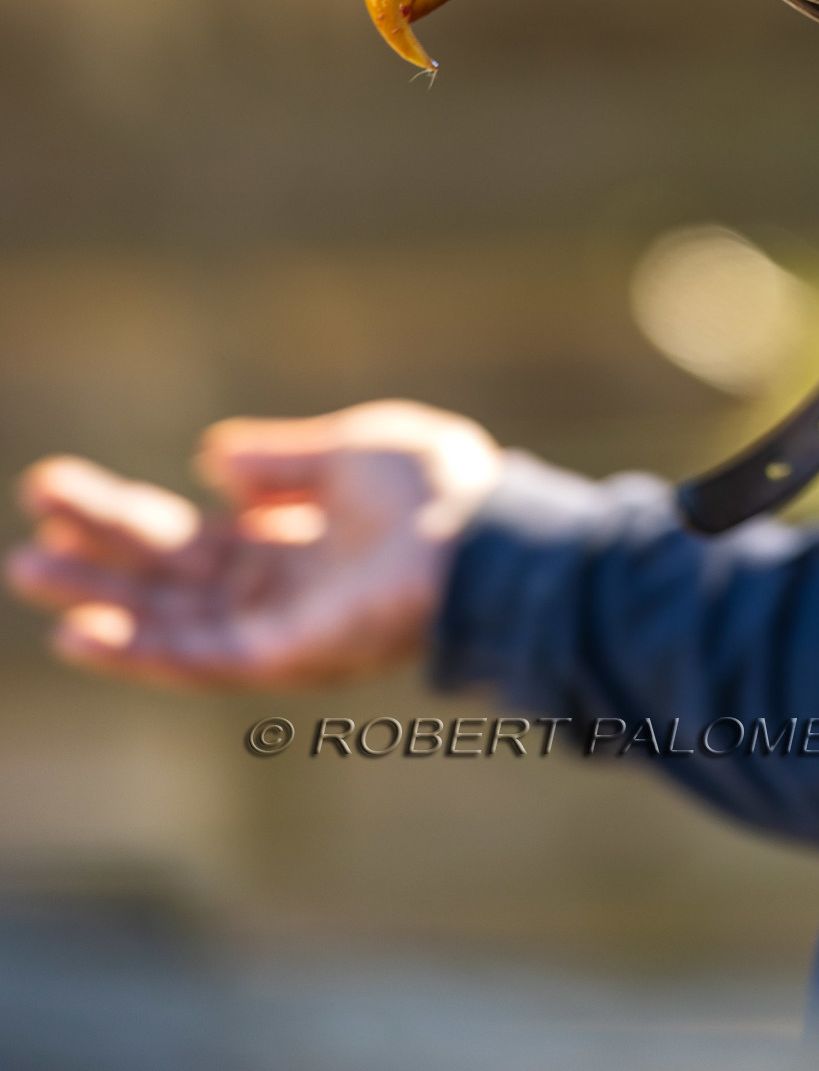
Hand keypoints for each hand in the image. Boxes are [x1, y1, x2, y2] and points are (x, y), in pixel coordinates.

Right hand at [5, 400, 501, 689]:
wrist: (486, 535)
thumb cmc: (440, 484)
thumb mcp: (351, 447)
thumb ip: (279, 458)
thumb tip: (211, 454)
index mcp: (295, 535)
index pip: (191, 533)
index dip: (127, 514)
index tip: (60, 488)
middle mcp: (278, 586)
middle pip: (168, 573)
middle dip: (99, 551)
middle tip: (29, 527)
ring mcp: (277, 624)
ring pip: (167, 616)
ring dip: (99, 599)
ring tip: (29, 570)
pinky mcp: (282, 656)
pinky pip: (195, 657)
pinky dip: (135, 649)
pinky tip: (81, 633)